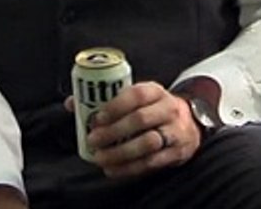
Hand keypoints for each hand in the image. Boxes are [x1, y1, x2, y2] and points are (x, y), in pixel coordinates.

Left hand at [76, 81, 199, 177]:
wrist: (188, 123)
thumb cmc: (151, 109)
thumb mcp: (135, 97)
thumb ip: (105, 100)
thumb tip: (71, 103)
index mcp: (154, 91)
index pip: (136, 95)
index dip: (115, 106)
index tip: (97, 118)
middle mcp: (168, 109)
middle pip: (140, 120)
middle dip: (113, 132)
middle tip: (93, 140)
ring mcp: (175, 131)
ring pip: (148, 143)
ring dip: (120, 153)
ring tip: (100, 158)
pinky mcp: (177, 152)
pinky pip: (153, 162)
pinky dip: (130, 168)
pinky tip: (114, 169)